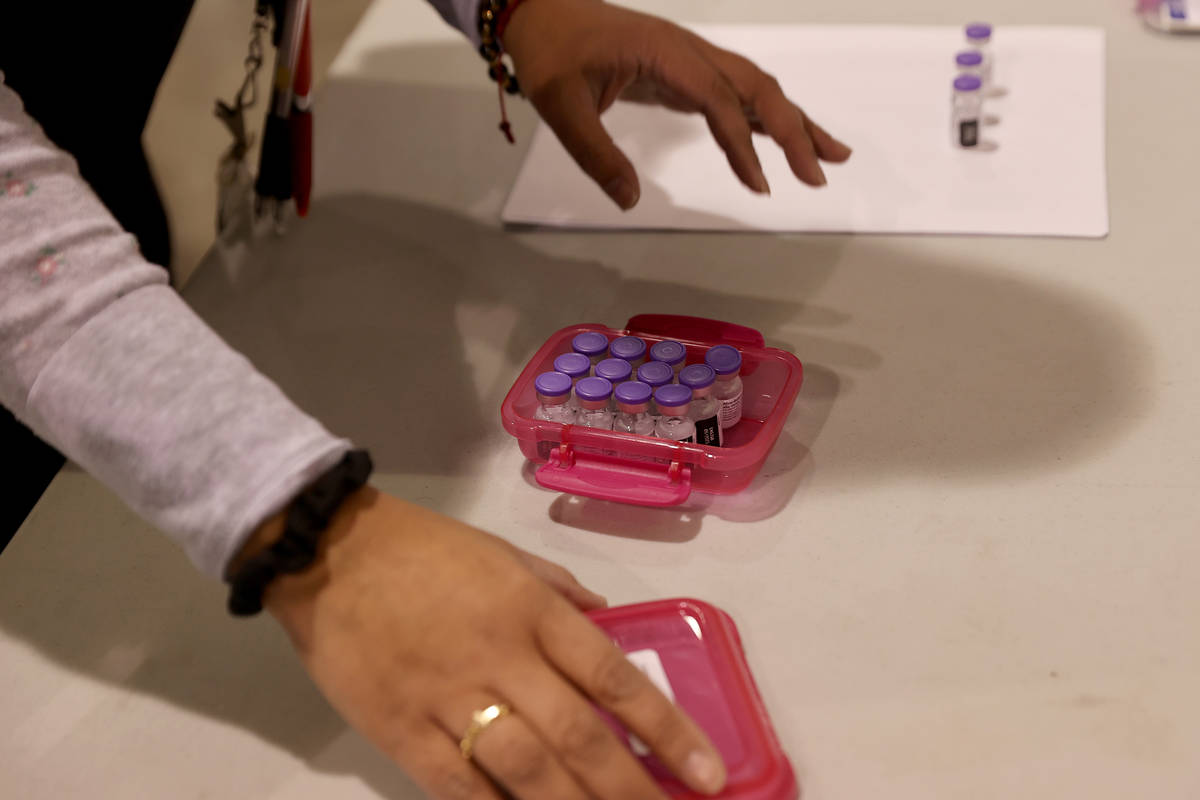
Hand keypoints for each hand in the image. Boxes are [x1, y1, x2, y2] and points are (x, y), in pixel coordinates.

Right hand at [258, 488, 726, 799]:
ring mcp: (448, 698)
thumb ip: (560, 590)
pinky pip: (457, 787)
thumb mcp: (504, 553)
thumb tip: (608, 620)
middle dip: (631, 789)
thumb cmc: (424, 549)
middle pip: (578, 737)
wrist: (328, 552)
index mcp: (531, 609)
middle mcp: (500, 657)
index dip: (666, 729)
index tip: (706, 772)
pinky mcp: (400, 730)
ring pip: (526, 771)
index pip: (613, 676)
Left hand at [503, 0, 851, 209]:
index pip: (719, 100)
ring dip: (792, 120)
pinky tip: (782, 139)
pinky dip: (763, 117)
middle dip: (794, 129)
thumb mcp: (560, 106)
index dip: (742, 144)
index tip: (759, 185)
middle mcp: (689, 50)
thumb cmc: (550, 51)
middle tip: (819, 173)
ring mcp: (690, 58)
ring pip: (754, 87)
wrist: (539, 10)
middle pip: (757, 87)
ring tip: (829, 155)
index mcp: (665, 52)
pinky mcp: (684, 70)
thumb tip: (629, 199)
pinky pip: (734, 92)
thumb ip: (594, 154)